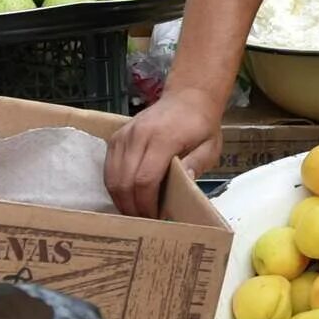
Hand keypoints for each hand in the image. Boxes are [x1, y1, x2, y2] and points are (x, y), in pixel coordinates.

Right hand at [105, 86, 223, 216]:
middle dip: (131, 206)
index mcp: (163, 138)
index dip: (146, 203)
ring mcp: (124, 135)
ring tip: (135, 212)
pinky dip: (115, 185)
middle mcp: (138, 136)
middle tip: (143, 221)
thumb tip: (183, 187)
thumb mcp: (210, 146)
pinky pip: (108, 167)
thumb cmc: (201, 125)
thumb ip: (197, 165)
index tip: (154, 218)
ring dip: (120, 198)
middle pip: (124, 181)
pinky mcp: (116, 137)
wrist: (188, 97)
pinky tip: (127, 196)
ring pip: (112, 176)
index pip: (145, 179)